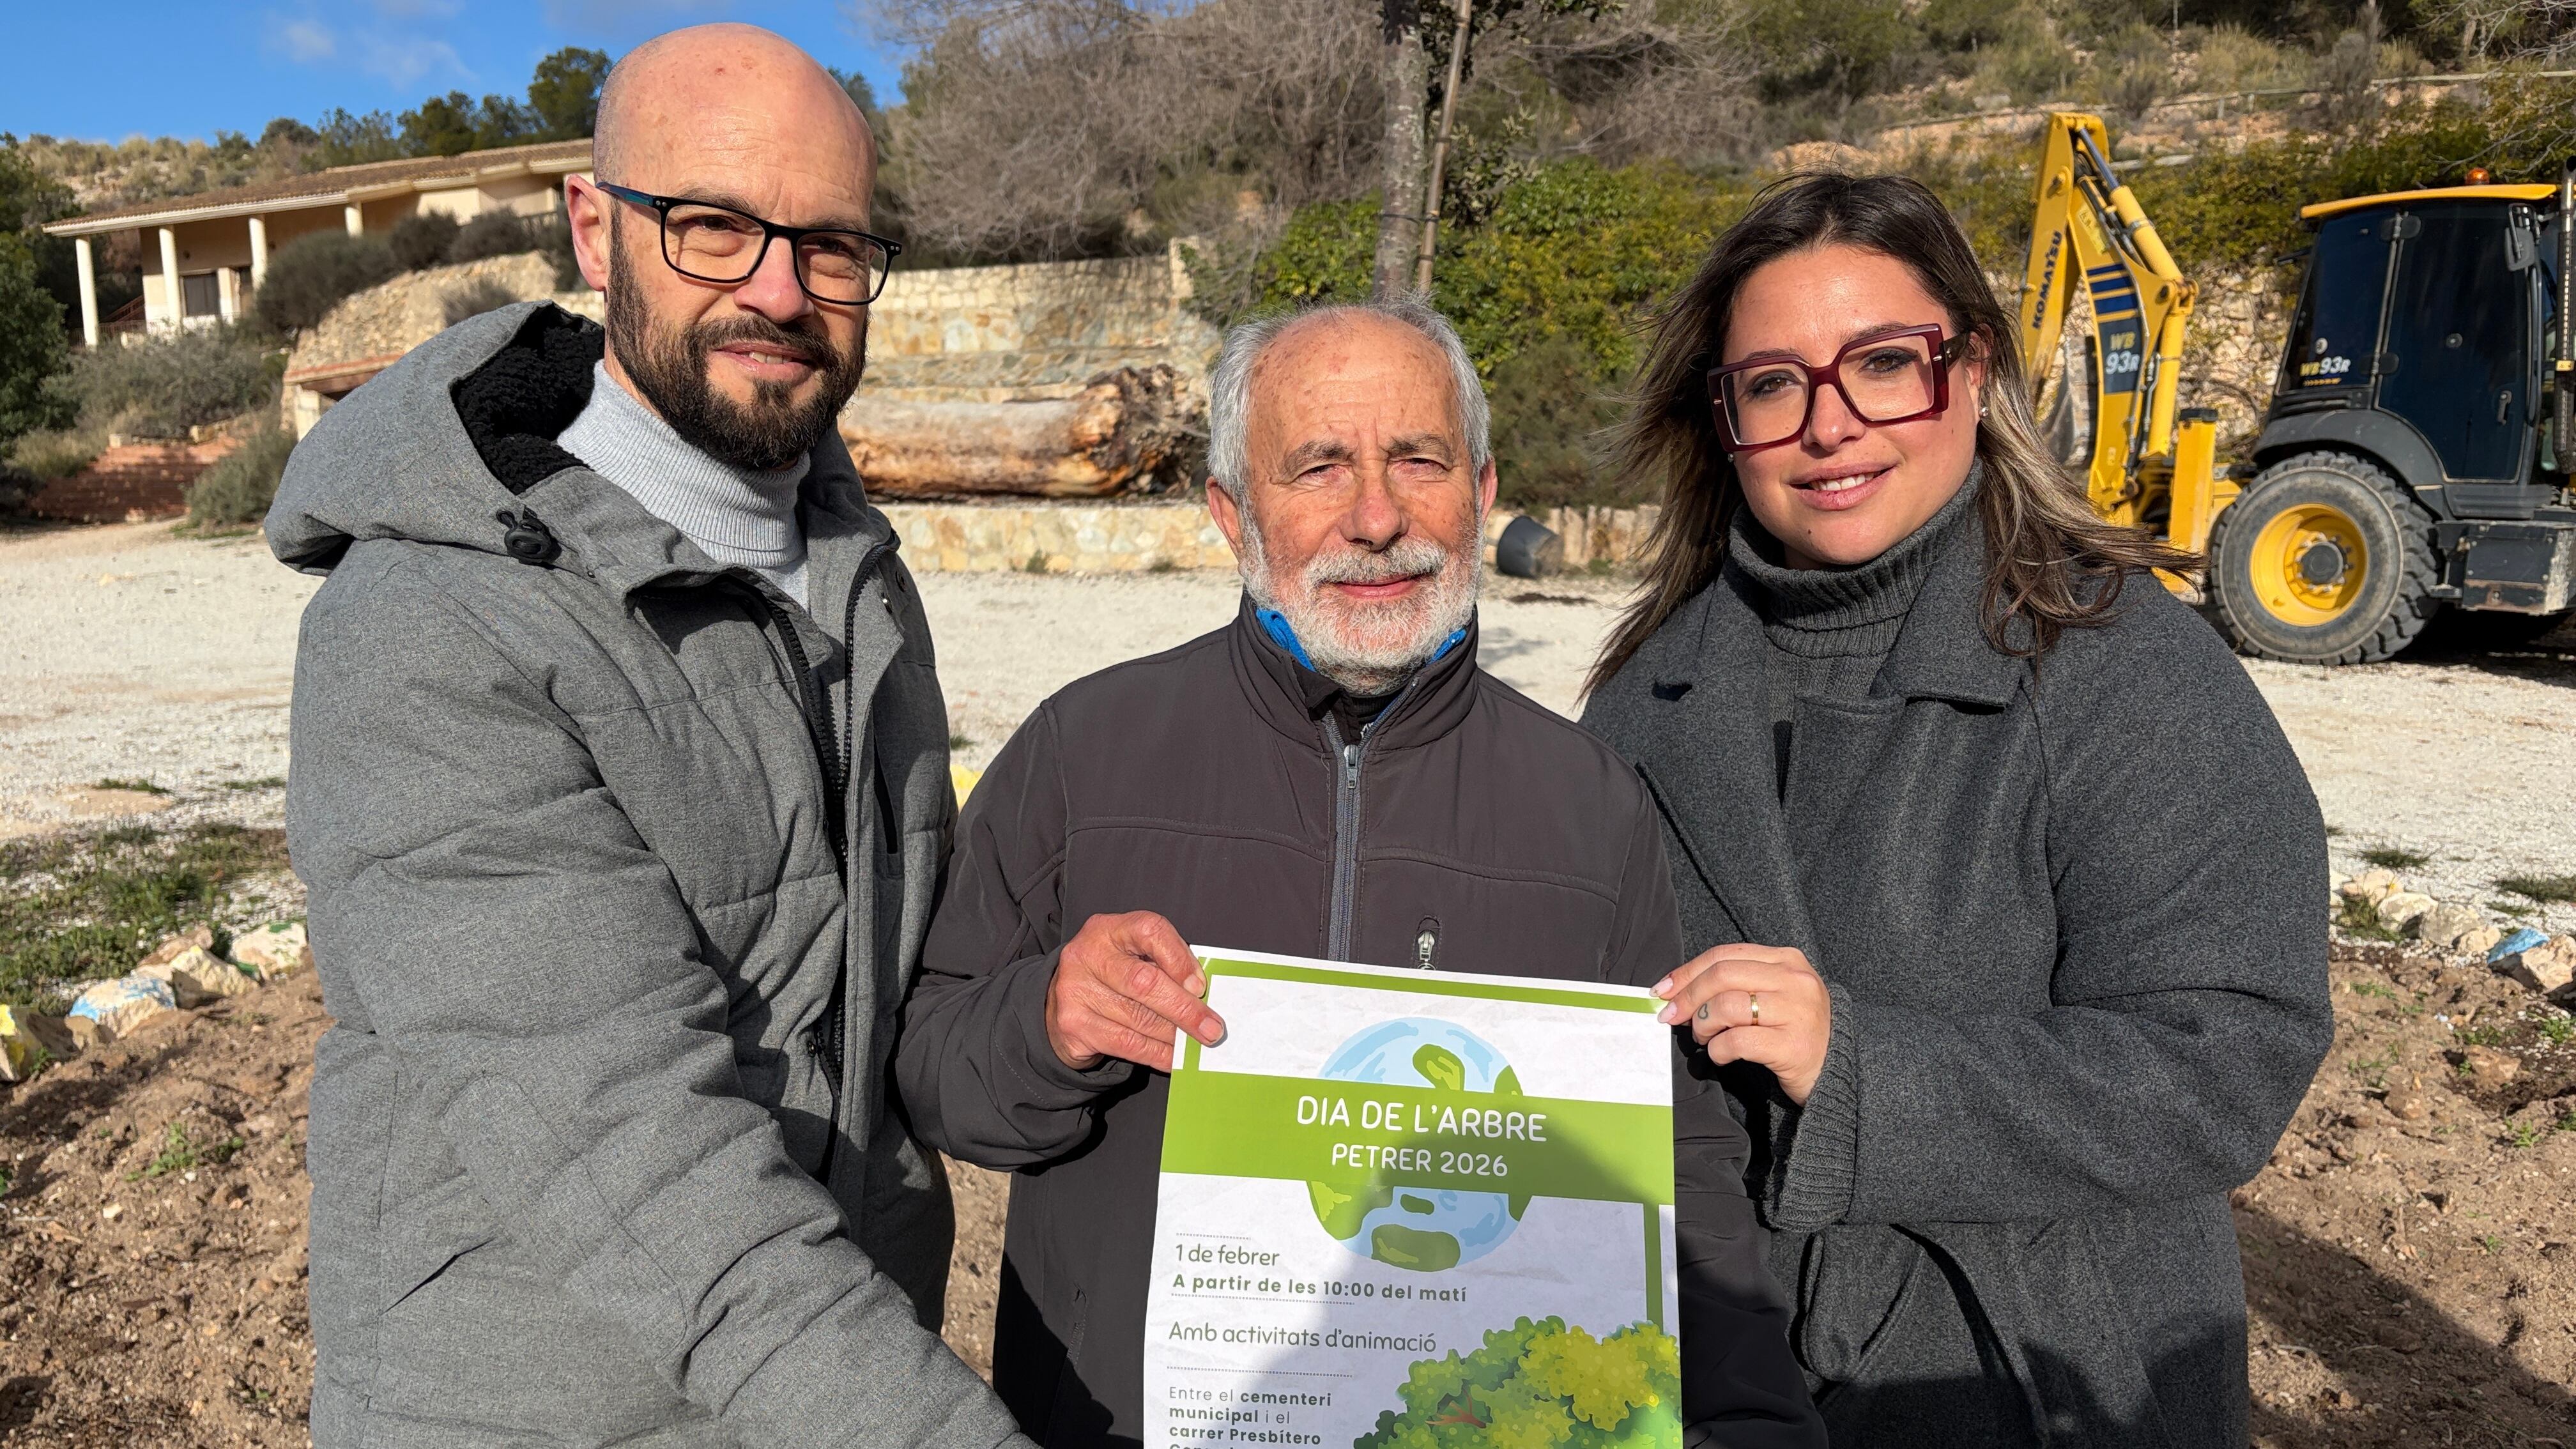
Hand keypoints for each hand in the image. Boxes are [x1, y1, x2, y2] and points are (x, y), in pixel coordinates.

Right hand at [1045, 911, 1226, 1071]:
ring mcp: (1076, 990)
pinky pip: (1126, 1043)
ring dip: (1174, 1035)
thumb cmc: (1110, 975)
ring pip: (1138, 1018)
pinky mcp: (1074, 1025)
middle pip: (1143, 982)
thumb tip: (1200, 995)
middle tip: (1211, 1027)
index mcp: (1108, 929)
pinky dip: (1157, 1053)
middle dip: (1184, 1008)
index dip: (1179, 958)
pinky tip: (1174, 1058)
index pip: (1149, 931)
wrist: (1060, 1002)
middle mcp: (1088, 955)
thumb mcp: (1132, 955)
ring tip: (1197, 1043)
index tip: (1200, 985)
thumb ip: (1162, 964)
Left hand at [1653, 944, 1830, 1104]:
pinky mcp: (1794, 1046)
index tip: (1663, 989)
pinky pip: (1739, 1041)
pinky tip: (1722, 1055)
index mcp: (1787, 959)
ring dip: (1703, 1024)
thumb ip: (1736, 984)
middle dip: (1687, 996)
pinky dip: (1719, 1050)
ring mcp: (1797, 1012)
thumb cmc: (1794, 1030)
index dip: (1688, 971)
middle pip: (1722, 975)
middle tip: (1670, 1016)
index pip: (1725, 955)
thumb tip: (1678, 989)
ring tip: (1704, 1038)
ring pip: (1727, 1006)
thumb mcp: (1774, 994)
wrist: (1835, 1069)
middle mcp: (1795, 980)